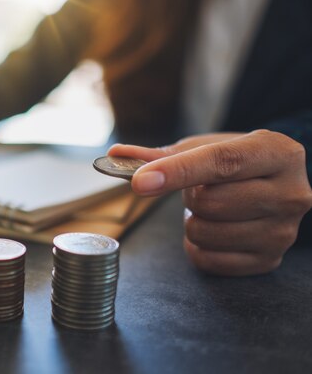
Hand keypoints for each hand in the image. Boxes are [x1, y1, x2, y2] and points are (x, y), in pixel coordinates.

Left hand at [109, 130, 311, 275]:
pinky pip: (207, 260)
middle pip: (210, 202)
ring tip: (212, 209)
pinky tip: (214, 231)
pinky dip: (196, 247)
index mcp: (278, 153)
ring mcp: (283, 231)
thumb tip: (116, 155)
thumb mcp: (204, 147)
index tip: (139, 181)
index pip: (222, 163)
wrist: (271, 183)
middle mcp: (291, 193)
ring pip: (205, 233)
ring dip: (192, 222)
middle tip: (203, 189)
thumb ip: (161, 154)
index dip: (176, 172)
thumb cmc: (234, 162)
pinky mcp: (270, 260)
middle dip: (190, 196)